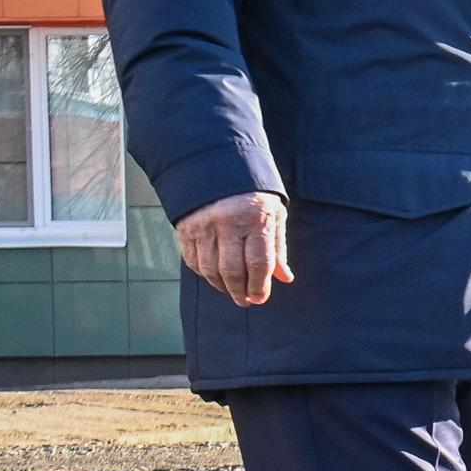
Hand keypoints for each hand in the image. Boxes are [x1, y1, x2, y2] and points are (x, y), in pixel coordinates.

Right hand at [176, 191, 295, 305]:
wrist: (217, 169)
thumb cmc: (253, 196)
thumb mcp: (273, 214)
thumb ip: (277, 247)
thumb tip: (285, 278)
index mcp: (256, 218)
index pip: (259, 262)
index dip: (260, 286)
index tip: (260, 299)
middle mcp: (228, 222)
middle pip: (232, 270)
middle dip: (240, 291)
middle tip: (246, 301)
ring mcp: (204, 226)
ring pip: (210, 268)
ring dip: (222, 286)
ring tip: (232, 293)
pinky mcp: (186, 228)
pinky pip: (193, 260)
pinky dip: (204, 274)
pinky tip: (215, 278)